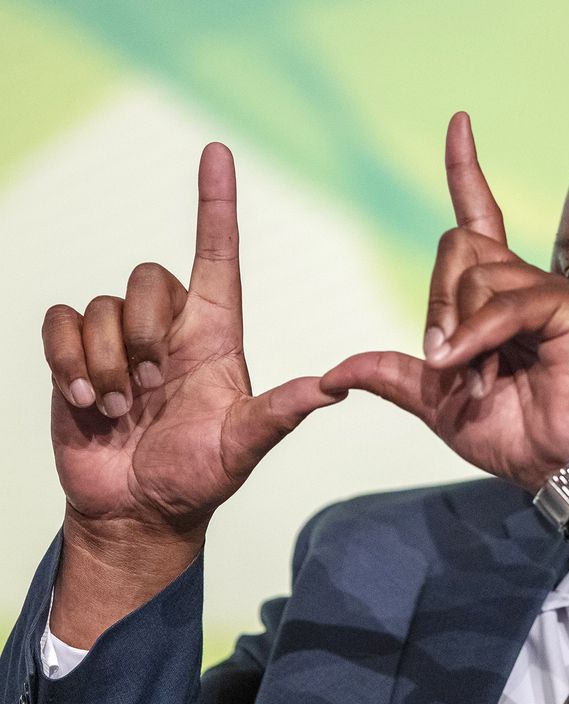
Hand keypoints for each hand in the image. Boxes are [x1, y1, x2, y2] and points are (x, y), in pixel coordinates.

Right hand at [43, 144, 344, 642]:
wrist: (137, 510)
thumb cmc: (198, 478)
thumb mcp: (243, 447)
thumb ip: (279, 415)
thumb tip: (331, 389)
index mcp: (215, 337)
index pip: (218, 256)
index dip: (217, 206)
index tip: (218, 153)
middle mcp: (169, 329)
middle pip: (149, 279)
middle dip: (147, 335)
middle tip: (154, 391)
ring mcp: (121, 342)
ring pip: (102, 309)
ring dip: (110, 364)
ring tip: (124, 409)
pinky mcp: (75, 356)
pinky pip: (61, 323)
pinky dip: (70, 360)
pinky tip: (87, 400)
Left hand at [321, 113, 568, 490]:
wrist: (562, 465)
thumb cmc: (515, 433)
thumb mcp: (438, 404)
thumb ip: (394, 377)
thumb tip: (334, 373)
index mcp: (496, 298)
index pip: (477, 217)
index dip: (465, 171)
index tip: (458, 124)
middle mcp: (523, 284)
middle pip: (458, 247)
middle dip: (437, 304)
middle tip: (446, 361)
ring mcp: (548, 294)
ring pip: (478, 275)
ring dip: (460, 333)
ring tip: (478, 379)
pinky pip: (507, 303)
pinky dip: (480, 337)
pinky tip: (474, 369)